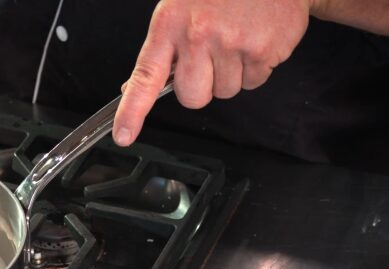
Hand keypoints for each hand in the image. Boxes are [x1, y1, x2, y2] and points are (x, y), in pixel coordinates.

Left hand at [112, 0, 310, 145]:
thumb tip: (133, 86)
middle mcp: (198, 36)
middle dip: (201, 87)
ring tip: (236, 40)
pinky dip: (255, 67)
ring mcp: (232, 44)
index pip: (145, 77)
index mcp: (170, 25)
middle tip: (210, 58)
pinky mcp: (263, 50)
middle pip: (193, 98)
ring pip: (225, 92)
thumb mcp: (178, 9)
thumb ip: (161, 49)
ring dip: (230, 75)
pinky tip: (254, 39)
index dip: (132, 110)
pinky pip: (254, 82)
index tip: (124, 135)